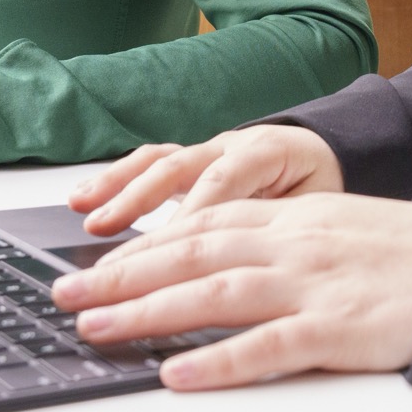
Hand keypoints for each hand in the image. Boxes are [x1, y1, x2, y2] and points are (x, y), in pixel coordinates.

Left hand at [52, 193, 411, 389]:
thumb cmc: (405, 255)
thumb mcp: (333, 228)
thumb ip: (276, 239)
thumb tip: (211, 259)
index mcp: (290, 219)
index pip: (200, 224)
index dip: (139, 244)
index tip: (91, 262)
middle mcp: (293, 245)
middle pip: (191, 252)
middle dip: (121, 273)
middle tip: (65, 293)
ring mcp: (313, 285)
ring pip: (215, 291)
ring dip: (149, 311)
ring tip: (96, 326)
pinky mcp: (337, 329)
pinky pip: (268, 347)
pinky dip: (219, 360)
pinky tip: (178, 374)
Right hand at [67, 123, 343, 236]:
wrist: (328, 155)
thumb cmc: (325, 190)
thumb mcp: (322, 211)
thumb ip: (291, 228)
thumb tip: (265, 266)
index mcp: (271, 152)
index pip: (225, 179)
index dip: (194, 211)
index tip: (169, 250)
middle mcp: (232, 145)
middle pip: (179, 170)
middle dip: (137, 205)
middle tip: (104, 241)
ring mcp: (207, 150)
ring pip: (158, 163)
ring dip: (118, 190)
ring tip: (87, 218)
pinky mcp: (191, 161)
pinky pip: (148, 164)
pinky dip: (115, 181)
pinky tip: (82, 201)